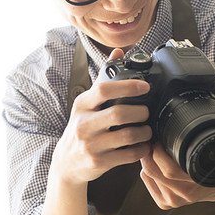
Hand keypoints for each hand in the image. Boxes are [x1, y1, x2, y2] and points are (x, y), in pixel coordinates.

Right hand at [49, 48, 153, 185]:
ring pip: (128, 136)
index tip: (145, 86)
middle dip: (141, 112)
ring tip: (148, 130)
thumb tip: (118, 52)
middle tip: (147, 112)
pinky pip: (129, 155)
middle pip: (120, 113)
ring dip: (144, 132)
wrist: (66, 162)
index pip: (104, 90)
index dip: (128, 86)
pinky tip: (143, 145)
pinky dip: (142, 149)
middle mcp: (84, 124)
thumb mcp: (86, 103)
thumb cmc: (81, 128)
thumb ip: (103, 79)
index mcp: (82, 105)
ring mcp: (91, 145)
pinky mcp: (99, 162)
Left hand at [140, 143, 214, 208]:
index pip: (169, 170)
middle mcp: (187, 192)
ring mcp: (176, 200)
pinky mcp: (166, 204)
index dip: (158, 151)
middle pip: (153, 172)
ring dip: (147, 160)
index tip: (159, 138)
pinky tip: (155, 164)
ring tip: (154, 151)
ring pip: (148, 175)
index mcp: (201, 179)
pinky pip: (147, 182)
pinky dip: (147, 170)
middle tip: (151, 142)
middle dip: (147, 153)